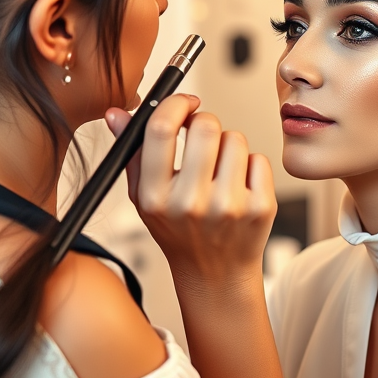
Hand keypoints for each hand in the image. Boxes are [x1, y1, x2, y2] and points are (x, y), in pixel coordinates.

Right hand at [105, 95, 277, 287]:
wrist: (215, 275)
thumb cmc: (178, 230)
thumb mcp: (144, 197)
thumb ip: (131, 151)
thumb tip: (117, 112)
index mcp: (155, 197)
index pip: (161, 129)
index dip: (175, 104)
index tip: (184, 102)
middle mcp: (191, 203)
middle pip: (205, 126)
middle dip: (204, 122)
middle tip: (202, 136)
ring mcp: (229, 207)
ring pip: (235, 139)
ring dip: (227, 145)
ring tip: (219, 169)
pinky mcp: (260, 208)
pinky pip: (258, 159)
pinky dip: (250, 166)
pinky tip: (238, 185)